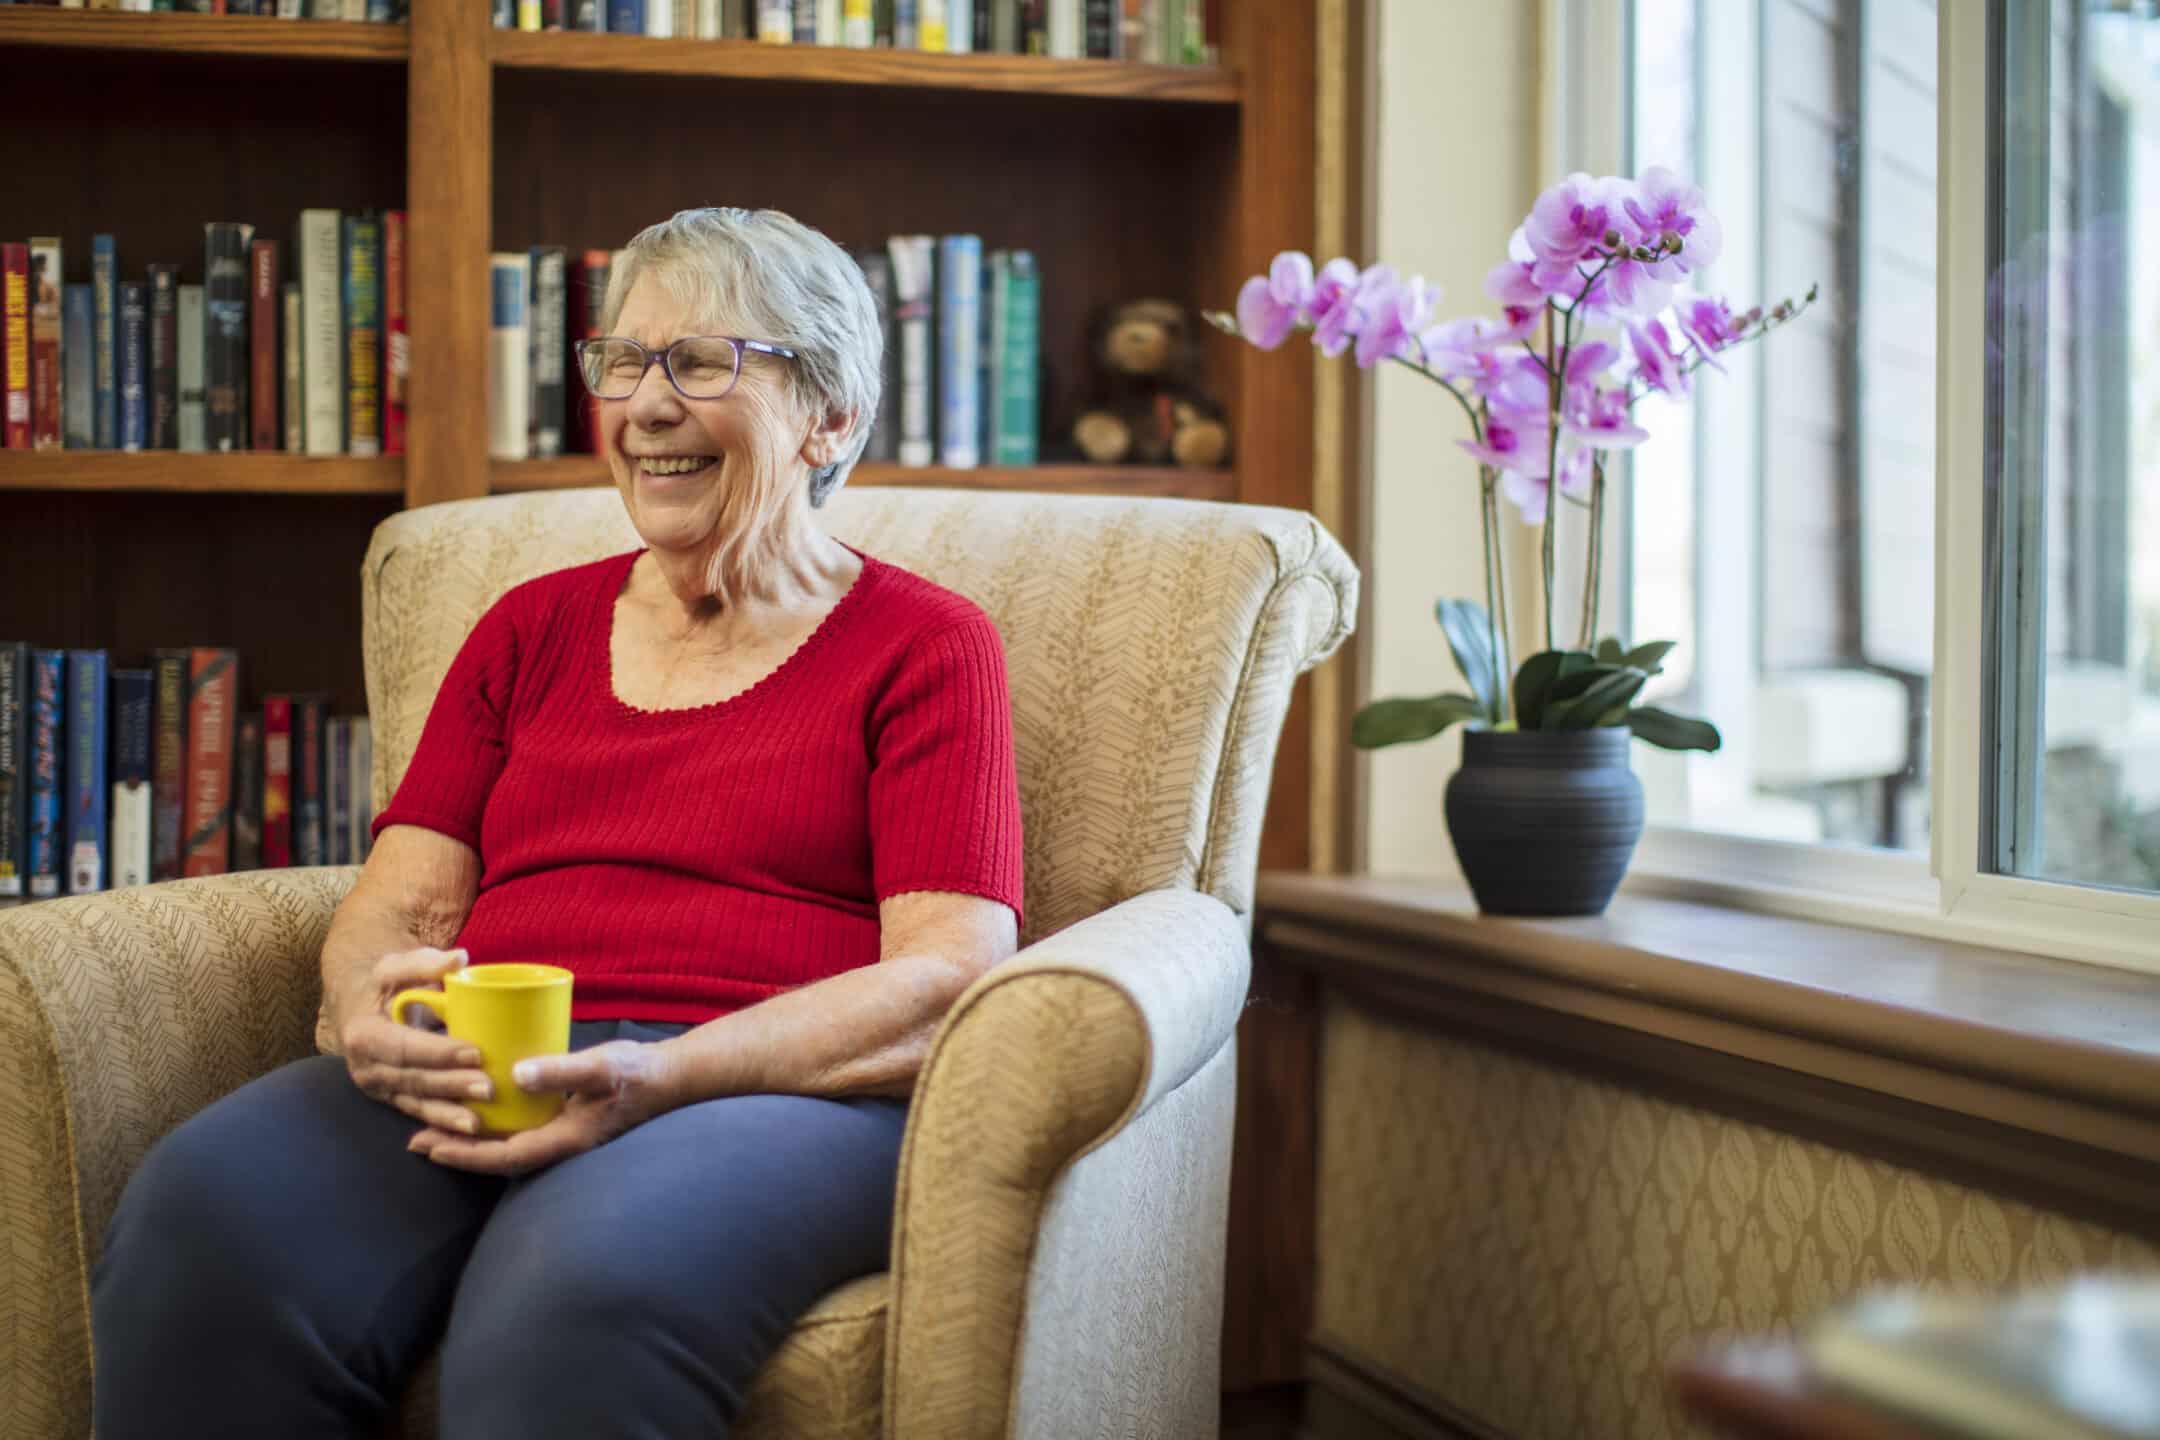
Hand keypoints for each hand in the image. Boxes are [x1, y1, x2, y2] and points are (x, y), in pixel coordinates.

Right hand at [332, 946, 494, 1136]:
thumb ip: (425, 963)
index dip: (439, 1053)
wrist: (357, 1007)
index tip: (475, 1052)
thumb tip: (460, 958)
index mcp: (363, 1034)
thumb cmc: (382, 984)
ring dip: (448, 1113)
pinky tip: (468, 1131)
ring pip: (415, 1103)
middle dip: (451, 1086)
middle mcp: (366, 1067)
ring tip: (479, 1122)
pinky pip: (418, 1112)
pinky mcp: (391, 1098)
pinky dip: (441, 1123)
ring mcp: (378, 1088)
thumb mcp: (395, 967)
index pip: (404, 1047)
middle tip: (489, 1087)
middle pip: (413, 1080)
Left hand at [408, 1040, 677, 1176]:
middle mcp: (560, 1143)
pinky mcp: (567, 1118)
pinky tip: (483, 1108)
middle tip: (416, 1140)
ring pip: (508, 1144)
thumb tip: (518, 1075)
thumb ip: (562, 1071)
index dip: (464, 1155)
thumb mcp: (601, 1068)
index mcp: (565, 1139)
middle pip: (499, 1156)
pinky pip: (521, 1128)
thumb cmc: (639, 1074)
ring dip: (472, 1137)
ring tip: (438, 1126)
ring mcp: (564, 1133)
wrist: (671, 1077)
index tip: (428, 1146)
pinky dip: (495, 1123)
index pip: (504, 1156)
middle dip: (458, 1150)